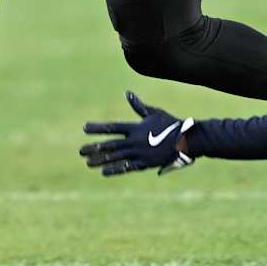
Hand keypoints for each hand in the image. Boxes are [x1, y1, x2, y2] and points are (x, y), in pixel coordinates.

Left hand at [80, 92, 195, 176]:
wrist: (186, 140)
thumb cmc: (170, 124)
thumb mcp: (153, 112)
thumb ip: (138, 106)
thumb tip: (128, 93)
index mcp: (136, 127)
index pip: (113, 127)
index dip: (98, 128)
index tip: (84, 128)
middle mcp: (135, 140)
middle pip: (110, 145)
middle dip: (94, 148)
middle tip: (80, 151)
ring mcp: (139, 153)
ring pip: (116, 157)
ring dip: (100, 160)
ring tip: (87, 163)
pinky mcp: (145, 163)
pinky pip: (127, 167)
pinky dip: (115, 170)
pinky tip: (104, 172)